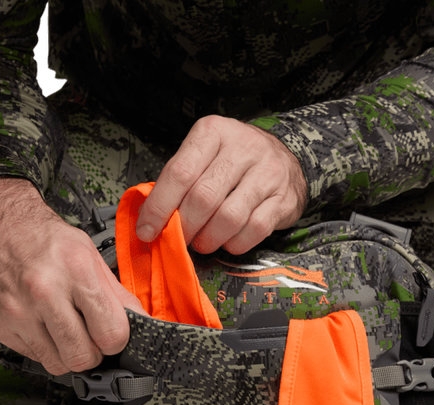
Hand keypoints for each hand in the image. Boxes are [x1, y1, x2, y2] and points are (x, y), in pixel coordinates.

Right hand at [0, 178, 145, 374]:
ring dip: (67, 354)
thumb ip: (116, 294)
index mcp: (75, 270)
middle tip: (89, 337)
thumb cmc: (41, 237)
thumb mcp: (87, 254)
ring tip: (65, 331)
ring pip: (58, 365)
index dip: (116, 340)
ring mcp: (17, 311)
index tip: (111, 333)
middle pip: (83, 357)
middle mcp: (44, 291)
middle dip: (92, 353)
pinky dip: (43, 348)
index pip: (111, 335)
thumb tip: (142, 324)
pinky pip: (34, 357)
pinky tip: (42, 325)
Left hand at [136, 116, 306, 254]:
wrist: (286, 161)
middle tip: (180, 239)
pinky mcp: (283, 198)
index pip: (180, 173)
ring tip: (203, 242)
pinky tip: (228, 241)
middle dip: (186, 227)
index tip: (146, 231)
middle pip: (204, 198)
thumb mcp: (204, 157)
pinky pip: (254, 230)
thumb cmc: (234, 162)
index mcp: (213, 132)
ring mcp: (267, 172)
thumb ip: (179, 182)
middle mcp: (242, 147)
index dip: (159, 207)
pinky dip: (235, 244)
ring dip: (209, 239)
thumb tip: (151, 220)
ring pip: (229, 218)